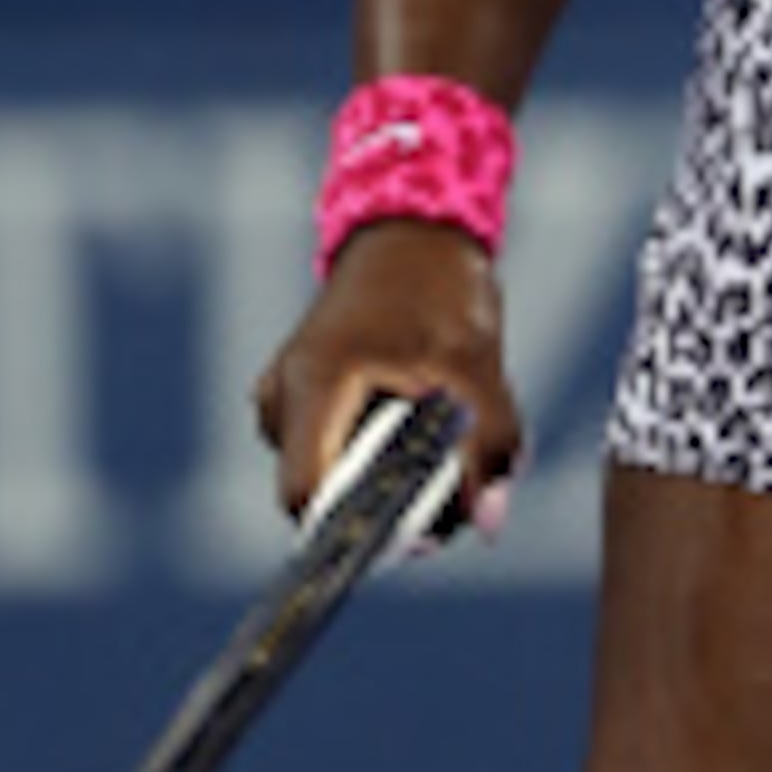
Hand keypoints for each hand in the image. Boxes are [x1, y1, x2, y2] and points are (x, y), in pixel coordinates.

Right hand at [255, 217, 521, 529]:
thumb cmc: (441, 291)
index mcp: (312, 385)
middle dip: (394, 509)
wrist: (412, 239)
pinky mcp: (303, 408)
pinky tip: (421, 428)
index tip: (419, 531)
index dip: (356, 529)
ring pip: (336, 483)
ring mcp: (285, 404)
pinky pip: (340, 460)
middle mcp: (282, 400)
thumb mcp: (478, 366)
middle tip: (458, 487)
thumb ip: (488, 446)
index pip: (307, 496)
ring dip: (395, 485)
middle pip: (326, 498)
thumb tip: (486, 522)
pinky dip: (386, 461)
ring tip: (445, 440)